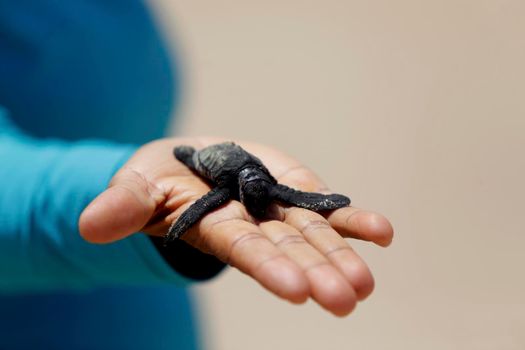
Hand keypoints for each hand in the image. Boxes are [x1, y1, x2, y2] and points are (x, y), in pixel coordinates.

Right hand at [79, 137, 392, 316]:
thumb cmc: (159, 180)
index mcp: (214, 226)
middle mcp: (253, 225)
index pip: (244, 250)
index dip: (268, 268)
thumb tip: (89, 225)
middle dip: (316, 273)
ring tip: (365, 283)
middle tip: (346, 300)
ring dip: (340, 255)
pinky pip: (326, 208)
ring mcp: (278, 209)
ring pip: (313, 235)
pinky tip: (381, 233)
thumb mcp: (137, 185)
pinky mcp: (295, 190)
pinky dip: (352, 220)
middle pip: (288, 250)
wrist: (193, 164)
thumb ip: (123, 204)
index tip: (297, 292)